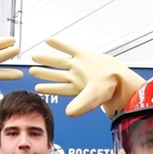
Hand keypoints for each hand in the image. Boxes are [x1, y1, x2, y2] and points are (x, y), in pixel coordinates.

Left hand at [30, 38, 144, 117]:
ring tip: (35, 56)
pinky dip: (58, 44)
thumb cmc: (108, 89)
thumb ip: (80, 105)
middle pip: (56, 74)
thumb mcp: (92, 98)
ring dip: (47, 59)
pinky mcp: (85, 54)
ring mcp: (80, 65)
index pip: (58, 88)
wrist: (121, 76)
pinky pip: (69, 48)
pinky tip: (48, 40)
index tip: (37, 88)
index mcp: (76, 88)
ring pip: (60, 62)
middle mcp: (76, 76)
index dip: (48, 88)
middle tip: (31, 70)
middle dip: (44, 73)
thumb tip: (68, 113)